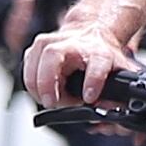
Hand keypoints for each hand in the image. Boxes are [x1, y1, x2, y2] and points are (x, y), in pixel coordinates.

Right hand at [25, 15, 140, 107]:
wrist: (93, 33)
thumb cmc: (103, 55)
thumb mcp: (118, 74)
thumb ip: (118, 95)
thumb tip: (110, 113)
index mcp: (99, 52)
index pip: (97, 64)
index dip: (93, 81)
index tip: (89, 97)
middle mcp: (74, 44)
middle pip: (53, 55)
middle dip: (47, 81)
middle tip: (51, 102)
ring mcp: (53, 41)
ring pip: (35, 58)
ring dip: (36, 85)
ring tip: (48, 100)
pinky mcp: (39, 46)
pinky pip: (28, 64)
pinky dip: (31, 82)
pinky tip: (40, 92)